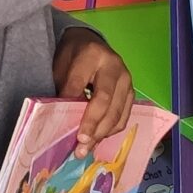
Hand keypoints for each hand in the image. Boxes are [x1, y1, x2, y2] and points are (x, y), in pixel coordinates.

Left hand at [54, 29, 134, 149]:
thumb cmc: (72, 57)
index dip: (73, 108)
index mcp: (92, 55)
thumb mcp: (61, 67)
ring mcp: (127, 80)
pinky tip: (98, 139)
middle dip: (92, 127)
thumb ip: (65, 90)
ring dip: (102, 134)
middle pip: (105, 102)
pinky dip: (111, 130)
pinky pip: (124, 116)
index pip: (80, 85)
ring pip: (117, 112)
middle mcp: (114, 66)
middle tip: (80, 146)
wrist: (90, 43)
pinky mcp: (131, 92)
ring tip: (87, 149)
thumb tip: (66, 123)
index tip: (68, 130)